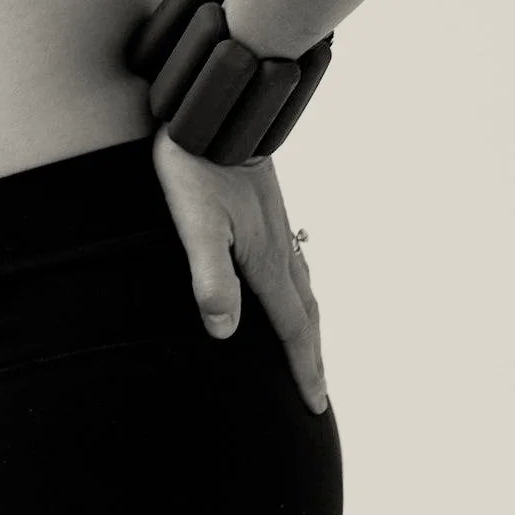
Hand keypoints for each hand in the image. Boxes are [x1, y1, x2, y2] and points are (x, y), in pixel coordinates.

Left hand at [149, 124, 327, 413]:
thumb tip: (225, 331)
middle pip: (305, 314)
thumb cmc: (198, 168)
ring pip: (302, 287)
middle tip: (318, 392)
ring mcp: (276, 227)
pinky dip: (299, 289)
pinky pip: (293, 263)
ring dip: (309, 324)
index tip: (315, 405)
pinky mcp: (267, 209)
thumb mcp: (195, 226)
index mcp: (265, 260)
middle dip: (313, 356)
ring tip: (311, 347)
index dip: (302, 369)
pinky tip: (290, 282)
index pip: (291, 327)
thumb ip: (212, 277)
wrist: (218, 110)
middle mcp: (279, 248)